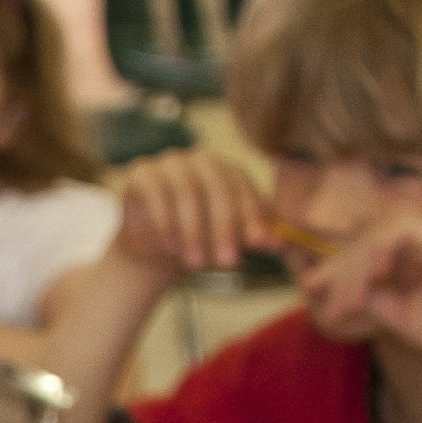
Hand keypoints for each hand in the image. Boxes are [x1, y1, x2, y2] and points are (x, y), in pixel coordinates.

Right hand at [106, 150, 274, 278]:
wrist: (153, 248)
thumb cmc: (197, 239)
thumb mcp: (228, 239)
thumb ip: (252, 236)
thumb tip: (279, 242)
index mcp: (225, 170)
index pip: (242, 186)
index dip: (252, 214)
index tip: (259, 244)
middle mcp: (198, 160)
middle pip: (217, 188)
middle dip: (225, 227)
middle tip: (228, 262)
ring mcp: (169, 163)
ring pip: (187, 192)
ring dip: (194, 231)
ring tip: (196, 262)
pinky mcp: (142, 172)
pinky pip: (156, 193)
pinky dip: (166, 223)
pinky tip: (171, 247)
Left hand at [303, 213, 421, 369]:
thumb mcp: (396, 315)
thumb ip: (371, 297)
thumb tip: (340, 288)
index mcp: (414, 261)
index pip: (366, 253)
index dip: (336, 268)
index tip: (309, 288)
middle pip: (366, 241)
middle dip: (336, 265)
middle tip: (310, 287)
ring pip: (378, 237)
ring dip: (354, 268)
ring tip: (345, 302)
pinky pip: (401, 234)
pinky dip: (379, 252)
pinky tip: (369, 278)